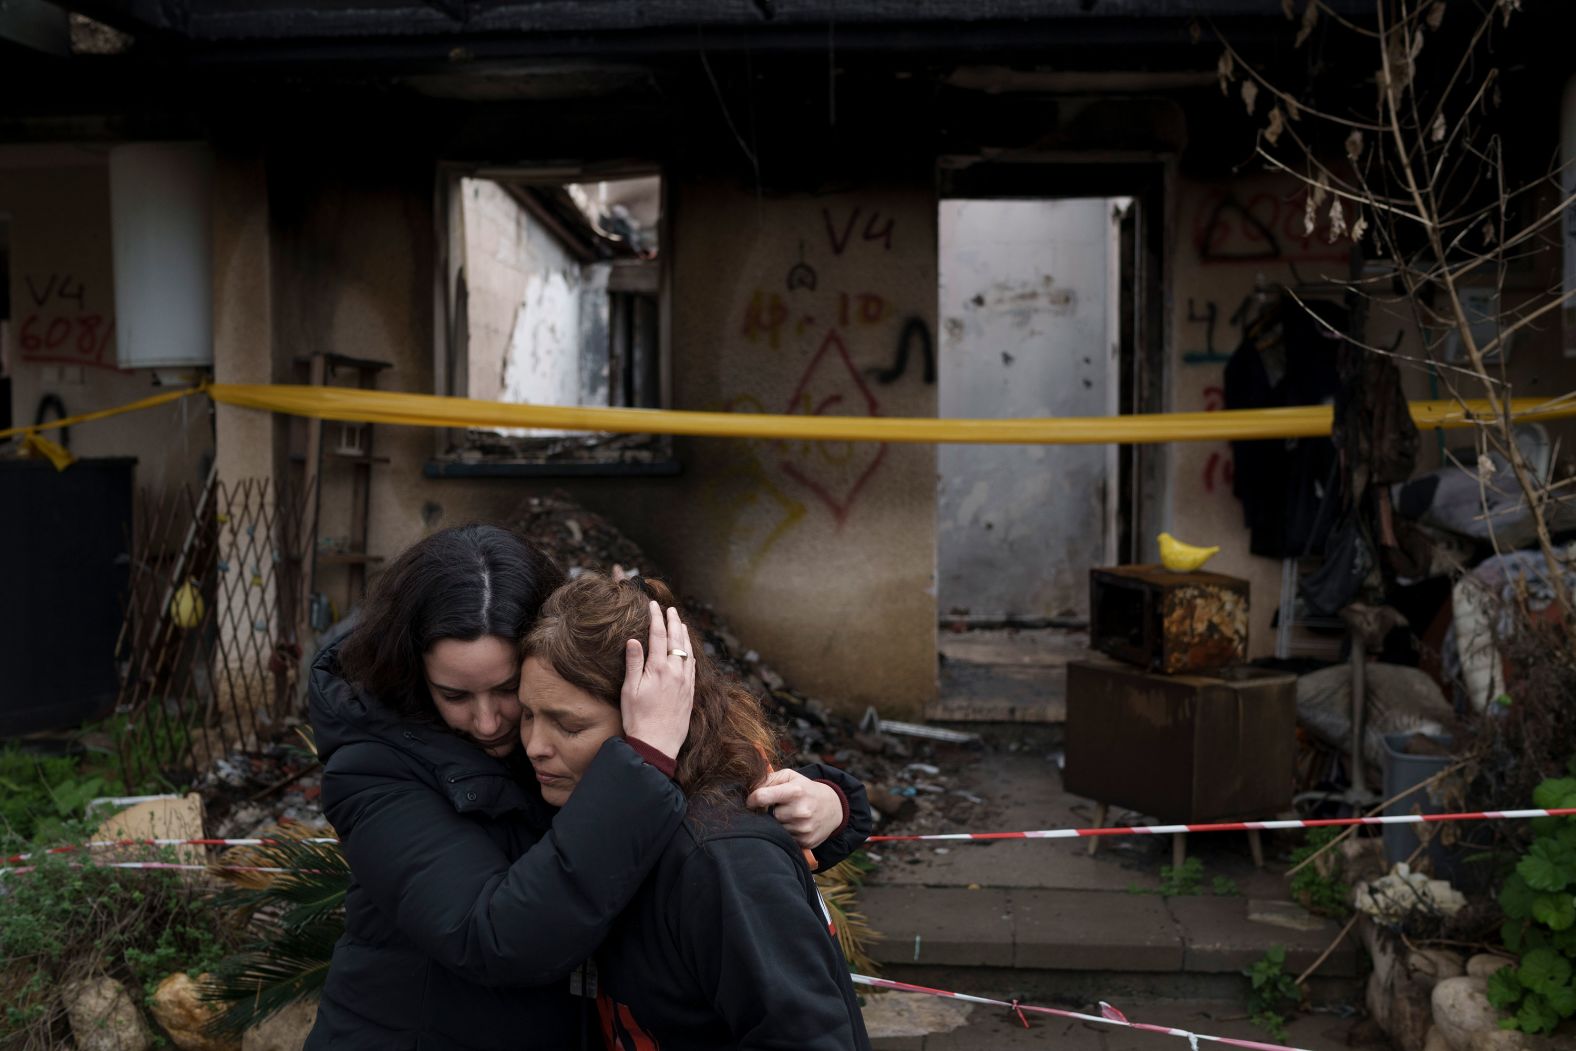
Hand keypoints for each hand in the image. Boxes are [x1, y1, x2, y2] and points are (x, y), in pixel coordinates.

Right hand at [619, 601, 694, 759]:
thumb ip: (634, 663)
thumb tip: (633, 639)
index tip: (653, 605)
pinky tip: (689, 650)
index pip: (658, 635)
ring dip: (684, 635)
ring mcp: (685, 682)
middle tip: (670, 608)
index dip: (656, 618)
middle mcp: (675, 671)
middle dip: (673, 621)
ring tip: (681, 623)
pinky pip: (693, 666)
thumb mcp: (630, 690)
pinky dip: (691, 653)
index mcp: (659, 668)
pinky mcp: (690, 692)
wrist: (657, 744)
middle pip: (676, 639)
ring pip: (688, 651)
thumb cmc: (638, 719)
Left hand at [748, 769, 843, 849]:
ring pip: (776, 828)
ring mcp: (803, 828)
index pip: (761, 797)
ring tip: (790, 815)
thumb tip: (750, 789)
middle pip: (768, 815)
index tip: (751, 801)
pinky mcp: (806, 841)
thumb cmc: (805, 789)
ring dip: (778, 823)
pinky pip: (785, 838)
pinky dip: (787, 832)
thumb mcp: (791, 776)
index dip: (751, 799)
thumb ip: (769, 778)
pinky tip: (796, 825)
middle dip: (770, 811)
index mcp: (795, 791)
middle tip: (781, 807)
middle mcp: (800, 811)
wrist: (832, 807)